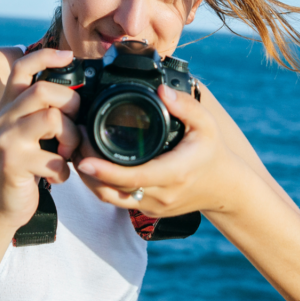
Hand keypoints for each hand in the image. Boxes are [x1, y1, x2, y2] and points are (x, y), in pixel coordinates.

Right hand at [0, 48, 81, 227]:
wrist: (1, 205)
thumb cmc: (26, 165)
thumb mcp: (32, 132)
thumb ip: (47, 111)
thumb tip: (82, 93)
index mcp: (10, 105)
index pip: (22, 67)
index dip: (45, 56)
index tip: (68, 56)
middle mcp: (3, 118)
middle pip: (43, 90)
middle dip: (71, 104)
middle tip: (76, 125)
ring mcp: (6, 140)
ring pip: (52, 119)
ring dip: (71, 138)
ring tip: (69, 153)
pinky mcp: (12, 164)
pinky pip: (53, 158)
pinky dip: (63, 170)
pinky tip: (57, 176)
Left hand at [73, 84, 243, 217]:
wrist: (225, 188)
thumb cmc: (213, 153)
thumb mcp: (206, 124)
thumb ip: (185, 105)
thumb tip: (162, 89)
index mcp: (173, 173)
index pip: (132, 178)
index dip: (104, 170)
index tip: (83, 159)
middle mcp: (160, 194)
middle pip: (112, 190)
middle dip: (87, 171)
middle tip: (75, 144)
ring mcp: (152, 206)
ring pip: (110, 198)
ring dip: (90, 180)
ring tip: (79, 152)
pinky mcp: (147, 211)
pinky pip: (118, 200)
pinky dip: (102, 184)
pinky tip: (93, 165)